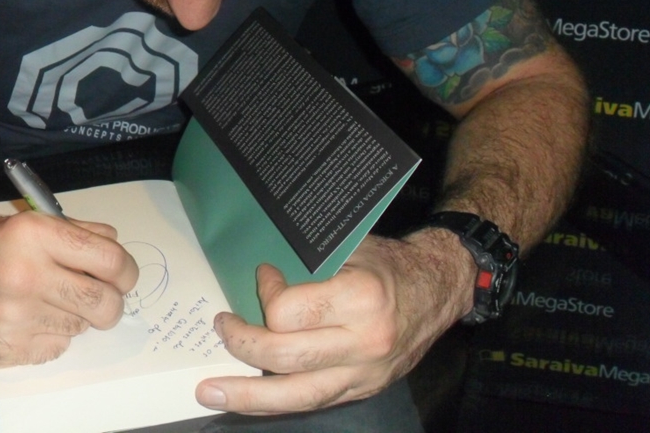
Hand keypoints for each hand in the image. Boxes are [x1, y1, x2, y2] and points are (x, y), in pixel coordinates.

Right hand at [0, 211, 138, 367]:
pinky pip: (56, 347)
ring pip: (81, 326)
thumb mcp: (25, 223)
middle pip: (104, 303)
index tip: (124, 276)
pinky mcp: (7, 349)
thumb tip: (115, 246)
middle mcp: (26, 276)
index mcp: (34, 235)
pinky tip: (29, 320)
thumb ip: (75, 232)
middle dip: (113, 302)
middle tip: (104, 297)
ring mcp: (15, 318)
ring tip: (48, 301)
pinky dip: (51, 335)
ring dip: (75, 316)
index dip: (126, 270)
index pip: (109, 259)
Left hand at [195, 230, 472, 414]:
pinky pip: (313, 402)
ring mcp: (365, 373)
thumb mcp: (350, 247)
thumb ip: (306, 264)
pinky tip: (249, 401)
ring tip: (210, 392)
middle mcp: (364, 343)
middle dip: (242, 344)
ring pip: (296, 396)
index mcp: (360, 299)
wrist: (440, 288)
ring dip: (248, 397)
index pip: (288, 312)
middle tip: (221, 326)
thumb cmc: (389, 261)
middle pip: (285, 358)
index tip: (264, 274)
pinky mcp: (363, 389)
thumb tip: (253, 275)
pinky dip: (276, 402)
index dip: (266, 292)